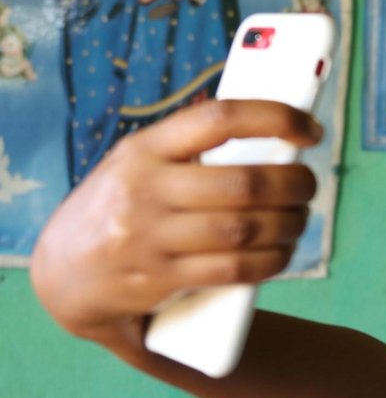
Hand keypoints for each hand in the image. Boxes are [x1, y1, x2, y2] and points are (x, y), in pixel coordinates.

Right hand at [30, 100, 321, 354]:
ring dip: (289, 224)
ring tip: (299, 220)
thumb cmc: (122, 210)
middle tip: (308, 186)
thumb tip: (273, 132)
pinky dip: (272, 260)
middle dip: (294, 184)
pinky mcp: (158, 279)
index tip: (309, 129)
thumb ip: (190, 151)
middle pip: (244, 183)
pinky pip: (233, 268)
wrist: (64, 275)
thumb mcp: (139, 167)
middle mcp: (144, 189)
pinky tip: (282, 252)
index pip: (219, 119)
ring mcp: (148, 236)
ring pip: (244, 228)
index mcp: (144, 149)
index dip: (275, 118)